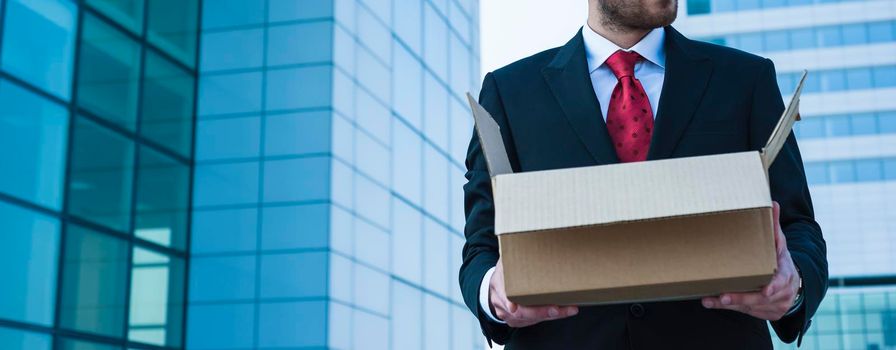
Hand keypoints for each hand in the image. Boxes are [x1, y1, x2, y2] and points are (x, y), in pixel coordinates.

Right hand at [489, 258, 578, 326]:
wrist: (492, 292)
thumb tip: (527, 237)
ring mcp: (510, 316)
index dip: (507, 302)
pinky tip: (564, 311)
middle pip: (521, 312)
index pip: (502, 296)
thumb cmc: (503, 275)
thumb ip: (512, 255)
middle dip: (541, 312)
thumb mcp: (504, 263)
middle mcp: (503, 305)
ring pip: (531, 320)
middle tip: (557, 308)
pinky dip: (550, 317)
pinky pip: (535, 322)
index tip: (512, 307)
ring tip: (570, 309)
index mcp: (498, 287)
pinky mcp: (519, 322)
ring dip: (551, 316)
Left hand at [701, 201, 799, 320]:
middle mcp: (781, 293)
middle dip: (742, 298)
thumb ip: (774, 227)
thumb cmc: (780, 261)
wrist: (793, 284)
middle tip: (724, 297)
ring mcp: (774, 306)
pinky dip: (728, 308)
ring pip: (750, 307)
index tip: (766, 290)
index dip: (773, 287)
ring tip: (711, 299)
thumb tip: (772, 202)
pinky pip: (745, 313)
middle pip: (760, 298)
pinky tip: (711, 302)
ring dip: (730, 304)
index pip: (781, 282)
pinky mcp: (764, 313)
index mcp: (786, 274)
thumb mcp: (779, 244)